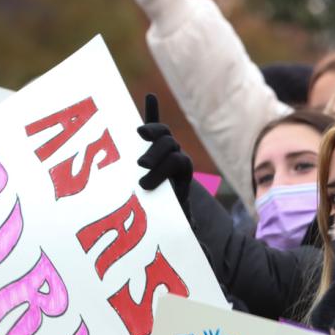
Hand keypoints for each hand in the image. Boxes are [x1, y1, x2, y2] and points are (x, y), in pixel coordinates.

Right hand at [136, 94, 192, 214]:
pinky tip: (151, 97)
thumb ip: (183, 222)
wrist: (168, 207)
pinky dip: (151, 112)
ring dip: (151, 132)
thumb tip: (195, 237)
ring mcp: (165, 149)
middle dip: (156, 153)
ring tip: (138, 134)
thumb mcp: (176, 219)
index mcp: (183, 173)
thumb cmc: (168, 215)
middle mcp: (176, 157)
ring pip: (162, 134)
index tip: (147, 184)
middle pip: (170, 145)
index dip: (165, 168)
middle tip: (141, 166)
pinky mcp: (152, 145)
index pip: (178, 161)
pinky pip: (154, 126)